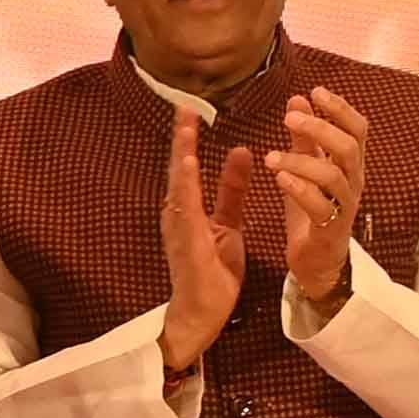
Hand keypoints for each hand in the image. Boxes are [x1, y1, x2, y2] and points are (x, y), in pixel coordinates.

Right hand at [153, 93, 246, 376]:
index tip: (192, 109)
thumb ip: (232, 189)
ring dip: (181, 154)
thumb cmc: (212, 271)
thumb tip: (241, 152)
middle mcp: (177, 214)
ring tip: (185, 127)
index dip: (189, 138)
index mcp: (187, 209)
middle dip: (181, 137)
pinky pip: (185, 208)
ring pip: (178, 184)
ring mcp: (178, 228)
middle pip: (178, 169)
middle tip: (184, 104)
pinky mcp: (185, 242)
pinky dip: (186, 184)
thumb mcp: (229, 223)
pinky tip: (190, 164)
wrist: (202, 313)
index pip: (188, 166)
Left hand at [263, 89, 372, 312]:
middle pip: (349, 147)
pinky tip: (280, 178)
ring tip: (271, 156)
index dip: (340, 108)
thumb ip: (304, 138)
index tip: (315, 91)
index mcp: (350, 165)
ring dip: (302, 160)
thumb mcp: (306, 169)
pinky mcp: (331, 229)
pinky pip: (320, 206)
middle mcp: (353, 183)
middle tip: (290, 118)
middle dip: (321, 128)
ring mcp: (345, 207)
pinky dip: (299, 189)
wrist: (316, 261)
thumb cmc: (313, 211)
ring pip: (333, 176)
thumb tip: (298, 99)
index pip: (357, 129)